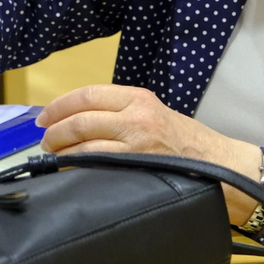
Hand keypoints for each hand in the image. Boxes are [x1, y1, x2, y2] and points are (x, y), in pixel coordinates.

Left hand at [37, 85, 263, 225]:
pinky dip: (78, 165)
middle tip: (44, 140)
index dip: (60, 106)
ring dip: (62, 150)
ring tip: (53, 156)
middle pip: (81, 118)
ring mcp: (136, 143)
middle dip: (55, 130)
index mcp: (138, 98)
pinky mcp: (137, 166)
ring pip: (85, 142)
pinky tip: (70, 169)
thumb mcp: (156, 113)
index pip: (88, 94)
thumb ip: (123, 112)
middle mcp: (136, 116)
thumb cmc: (187, 141)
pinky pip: (97, 163)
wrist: (219, 165)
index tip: (44, 117)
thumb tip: (81, 120)